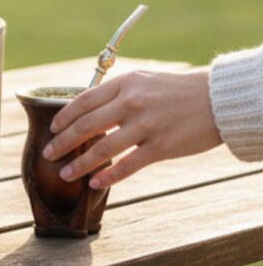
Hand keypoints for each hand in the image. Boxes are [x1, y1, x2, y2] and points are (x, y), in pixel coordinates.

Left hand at [41, 68, 221, 188]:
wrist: (216, 100)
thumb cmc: (177, 91)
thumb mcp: (144, 81)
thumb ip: (117, 93)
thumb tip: (88, 110)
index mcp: (125, 84)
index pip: (84, 101)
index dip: (64, 117)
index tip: (52, 129)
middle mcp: (132, 103)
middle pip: (86, 126)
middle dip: (63, 142)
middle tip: (49, 154)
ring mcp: (146, 126)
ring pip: (102, 148)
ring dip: (79, 163)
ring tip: (65, 174)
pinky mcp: (161, 147)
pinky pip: (128, 166)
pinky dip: (108, 176)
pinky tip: (95, 184)